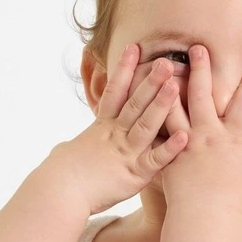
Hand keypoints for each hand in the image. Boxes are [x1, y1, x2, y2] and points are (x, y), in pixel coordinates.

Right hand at [60, 47, 188, 214]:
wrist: (57, 193)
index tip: (134, 48)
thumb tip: (68, 148)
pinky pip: (155, 160)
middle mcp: (115, 136)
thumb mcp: (68, 153)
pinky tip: (184, 136)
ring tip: (175, 85)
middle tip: (167, 61)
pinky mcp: (134, 174)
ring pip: (146, 124)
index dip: (124, 70)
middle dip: (150, 81)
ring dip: (161, 105)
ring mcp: (125, 154)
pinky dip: (170, 148)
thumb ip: (77, 147)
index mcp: (101, 128)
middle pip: (134, 103)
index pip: (114, 93)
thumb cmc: (59, 176)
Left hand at [159, 45, 241, 220]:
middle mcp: (208, 136)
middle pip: (204, 96)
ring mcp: (185, 144)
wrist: (204, 219)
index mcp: (233, 141)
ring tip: (163, 64)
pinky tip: (139, 100)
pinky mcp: (167, 155)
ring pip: (175, 107)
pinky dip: (147, 114)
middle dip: (203, 70)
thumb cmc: (236, 206)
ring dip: (170, 84)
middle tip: (198, 47)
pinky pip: (155, 130)